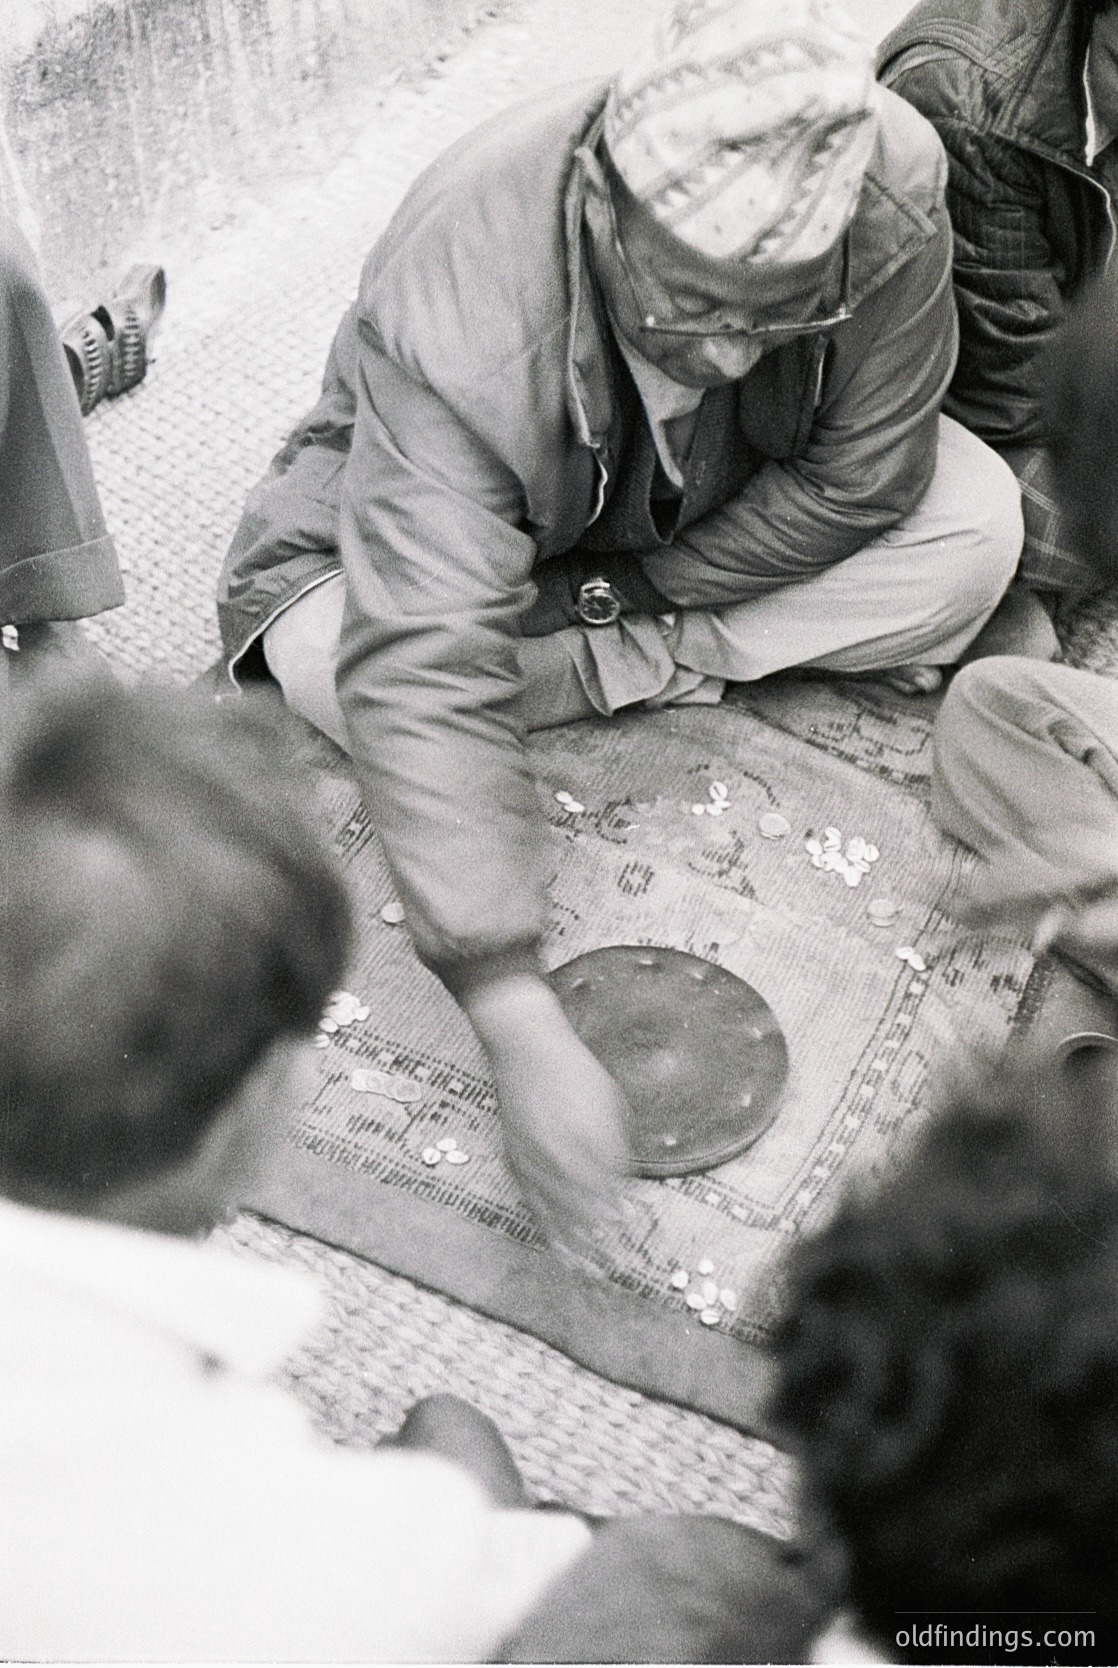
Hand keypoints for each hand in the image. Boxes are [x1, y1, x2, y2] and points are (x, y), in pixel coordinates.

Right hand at [461, 970, 628, 1262]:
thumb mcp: (610, 1103)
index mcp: (587, 1140)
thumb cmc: (575, 1071)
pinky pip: (529, 1196)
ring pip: (551, 1208)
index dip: (616, 1216)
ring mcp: (533, 1157)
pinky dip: (541, 1219)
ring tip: (577, 1267)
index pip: (605, 1190)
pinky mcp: (514, 1156)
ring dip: (566, 1239)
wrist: (526, 1048)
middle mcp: (558, 1153)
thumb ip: (615, 1146)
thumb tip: (622, 1182)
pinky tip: (549, 1235)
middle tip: (604, 1269)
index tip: (627, 1237)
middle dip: (593, 1239)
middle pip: (578, 1207)